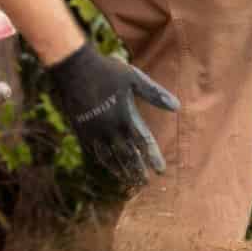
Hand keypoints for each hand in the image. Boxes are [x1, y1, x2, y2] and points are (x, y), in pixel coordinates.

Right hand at [44, 44, 178, 188]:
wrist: (73, 68)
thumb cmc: (107, 71)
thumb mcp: (135, 79)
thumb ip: (155, 94)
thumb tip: (177, 107)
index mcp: (125, 118)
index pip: (143, 144)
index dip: (152, 158)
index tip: (160, 171)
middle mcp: (110, 129)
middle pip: (127, 156)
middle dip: (137, 170)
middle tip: (145, 183)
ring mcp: (93, 131)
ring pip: (109, 157)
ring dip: (120, 170)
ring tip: (128, 180)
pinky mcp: (80, 129)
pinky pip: (93, 151)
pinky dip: (103, 161)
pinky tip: (108, 166)